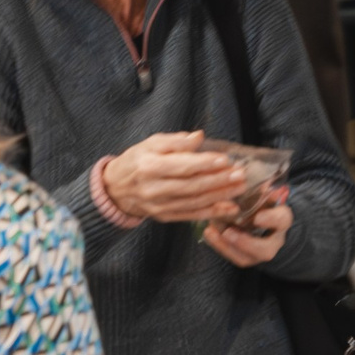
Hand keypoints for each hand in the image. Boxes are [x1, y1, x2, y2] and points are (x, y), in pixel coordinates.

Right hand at [104, 132, 244, 227]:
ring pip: (194, 202)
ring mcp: (159, 205)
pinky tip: (229, 208)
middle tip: (240, 175)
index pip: (182, 165)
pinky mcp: (164, 217)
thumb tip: (199, 137)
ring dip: (220, 196)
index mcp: (149, 166)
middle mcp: (154, 188)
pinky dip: (212, 212)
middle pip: (191, 185)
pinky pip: (191, 215)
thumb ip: (176, 141)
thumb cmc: (135, 161)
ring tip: (239, 188)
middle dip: (218, 181)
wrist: (115, 189)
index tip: (226, 160)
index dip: (205, 163)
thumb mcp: (150, 144)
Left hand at [204, 188, 292, 270]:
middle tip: (228, 232)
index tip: (258, 217)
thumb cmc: (263, 203)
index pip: (282, 220)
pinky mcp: (245, 257)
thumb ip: (258, 189)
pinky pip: (232, 257)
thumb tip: (248, 178)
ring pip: (245, 258)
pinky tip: (208, 232)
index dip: (270, 219)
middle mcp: (273, 241)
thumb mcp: (263, 194)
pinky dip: (219, 245)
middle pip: (264, 249)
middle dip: (245, 242)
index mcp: (281, 221)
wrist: (261, 220)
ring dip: (226, 245)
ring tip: (212, 231)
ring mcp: (258, 253)